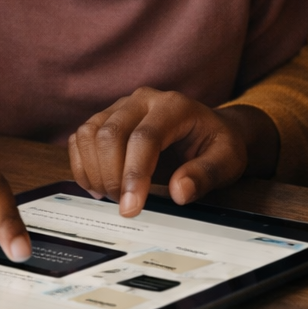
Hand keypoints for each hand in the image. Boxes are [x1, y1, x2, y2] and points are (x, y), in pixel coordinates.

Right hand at [69, 88, 276, 216]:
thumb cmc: (217, 145)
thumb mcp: (227, 161)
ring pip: (89, 134)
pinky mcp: (105, 117)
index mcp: (173, 106)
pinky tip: (98, 186)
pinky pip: (80, 137)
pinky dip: (82, 165)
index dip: (134, 174)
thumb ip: (205, 175)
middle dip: (112, 177)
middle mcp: (142, 100)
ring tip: (112, 197)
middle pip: (110, 134)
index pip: (145, 138)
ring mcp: (120, 106)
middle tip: (125, 206)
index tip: (131, 208)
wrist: (209, 130)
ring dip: (94, 172)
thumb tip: (179, 192)